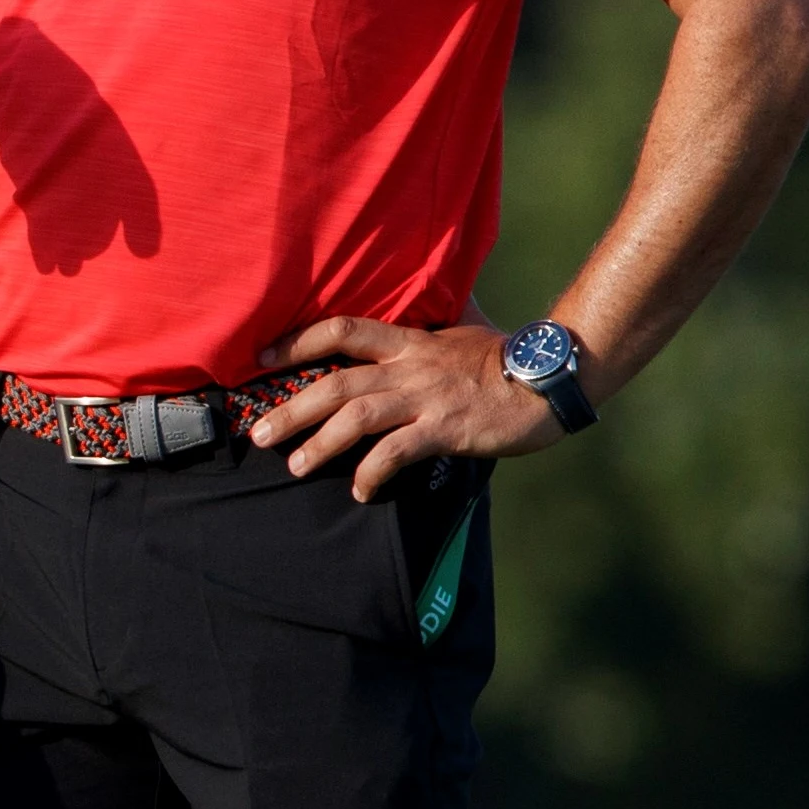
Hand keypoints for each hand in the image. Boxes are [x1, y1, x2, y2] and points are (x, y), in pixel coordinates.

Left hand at [245, 314, 567, 501]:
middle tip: (258, 434)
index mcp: (408, 342)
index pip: (341, 331)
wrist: (551, 378)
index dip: (297, 341)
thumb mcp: (458, 332)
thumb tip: (413, 317)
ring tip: (296, 466)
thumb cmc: (503, 359)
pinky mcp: (446, 429)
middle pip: (335, 383)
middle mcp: (409, 368)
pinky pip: (397, 452)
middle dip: (291, 409)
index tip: (261, 359)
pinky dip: (372, 472)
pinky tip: (360, 491)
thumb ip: (425, 330)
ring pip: (357, 416)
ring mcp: (426, 398)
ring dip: (321, 443)